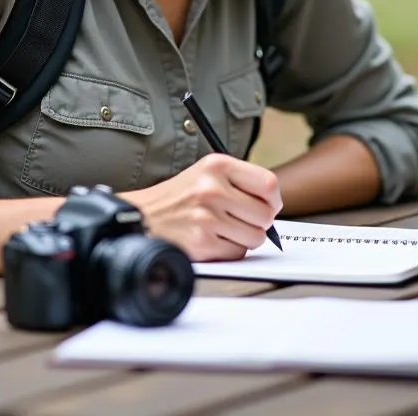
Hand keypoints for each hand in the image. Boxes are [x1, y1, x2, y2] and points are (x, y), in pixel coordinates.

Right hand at [123, 154, 281, 260]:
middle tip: (241, 219)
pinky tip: (213, 239)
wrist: (143, 216)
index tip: (268, 205)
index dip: (273, 199)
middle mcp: (212, 188)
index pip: (268, 183)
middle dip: (259, 221)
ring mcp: (207, 216)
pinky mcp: (202, 242)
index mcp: (216, 165)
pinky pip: (238, 252)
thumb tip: (274, 203)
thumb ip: (239, 181)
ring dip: (245, 237)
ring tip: (224, 228)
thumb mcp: (205, 173)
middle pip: (266, 214)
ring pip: (256, 236)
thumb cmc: (179, 196)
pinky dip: (230, 250)